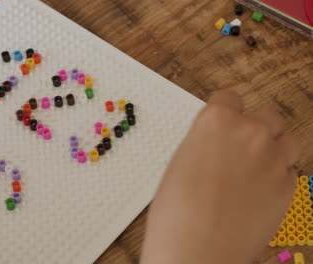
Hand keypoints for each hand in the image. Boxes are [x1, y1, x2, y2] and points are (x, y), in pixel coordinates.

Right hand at [141, 90, 300, 263]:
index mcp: (216, 121)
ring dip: (274, 148)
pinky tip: (258, 193)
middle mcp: (250, 133)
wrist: (197, 248)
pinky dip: (278, 177)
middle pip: (267, 115)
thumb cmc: (177, 212)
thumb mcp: (180, 163)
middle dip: (255, 128)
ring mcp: (273, 159)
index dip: (225, 110)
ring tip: (256, 168)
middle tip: (241, 149)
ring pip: (288, 139)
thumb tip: (216, 146)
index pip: (229, 97)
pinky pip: (290, 171)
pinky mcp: (288, 186)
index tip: (224, 119)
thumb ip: (204, 144)